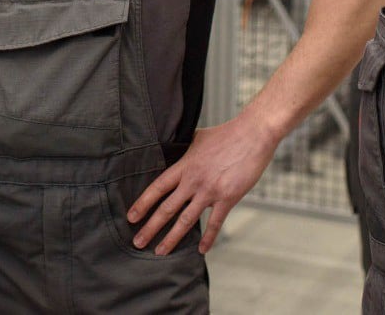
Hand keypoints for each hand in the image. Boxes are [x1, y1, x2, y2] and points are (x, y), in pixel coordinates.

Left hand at [126, 112, 280, 254]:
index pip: (157, 187)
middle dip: (150, 227)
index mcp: (184, 166)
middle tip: (137, 242)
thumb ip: (186, 148)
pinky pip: (215, 223)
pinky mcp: (228, 197)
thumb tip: (176, 146)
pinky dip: (208, 238)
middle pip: (167, 208)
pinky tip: (201, 250)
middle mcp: (193, 180)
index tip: (131, 217)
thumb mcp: (198, 137)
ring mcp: (210, 191)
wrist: (252, 134)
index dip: (143, 203)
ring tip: (160, 251)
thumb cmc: (226, 133)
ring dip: (172, 238)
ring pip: (186, 220)